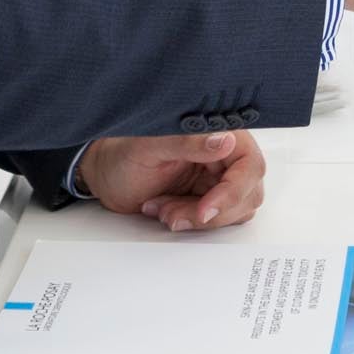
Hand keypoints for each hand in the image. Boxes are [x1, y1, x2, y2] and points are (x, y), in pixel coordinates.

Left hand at [74, 130, 265, 231]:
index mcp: (217, 132)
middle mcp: (223, 155)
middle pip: (246, 192)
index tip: (205, 209)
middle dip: (211, 211)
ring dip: (198, 218)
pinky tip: (166, 210)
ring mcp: (217, 178)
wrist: (105, 175)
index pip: (248, 164)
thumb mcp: (150, 146)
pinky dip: (192, 222)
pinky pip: (218, 219)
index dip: (232, 191)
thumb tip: (225, 141)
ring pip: (234, 210)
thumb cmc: (122, 154)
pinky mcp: (209, 198)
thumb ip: (188, 142)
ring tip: (164, 209)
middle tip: (173, 213)